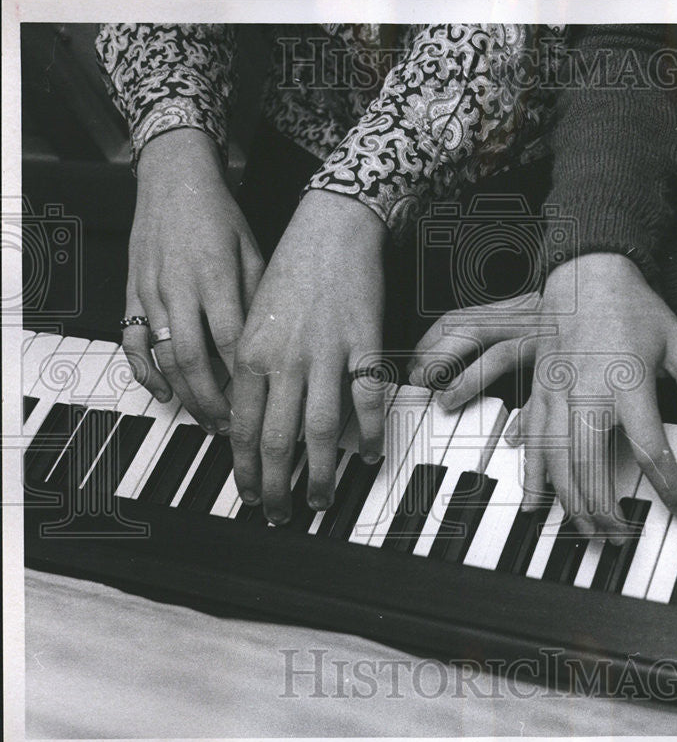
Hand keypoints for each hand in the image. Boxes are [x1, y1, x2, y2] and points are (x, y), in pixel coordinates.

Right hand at [123, 128, 263, 431]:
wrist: (172, 179)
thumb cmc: (219, 215)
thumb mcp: (253, 250)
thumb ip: (257, 297)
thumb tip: (268, 346)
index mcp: (217, 277)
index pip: (232, 341)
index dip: (245, 381)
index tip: (261, 408)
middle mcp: (181, 288)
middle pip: (196, 360)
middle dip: (214, 401)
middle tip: (232, 430)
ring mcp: (152, 293)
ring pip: (165, 357)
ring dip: (186, 395)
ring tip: (208, 420)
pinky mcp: (132, 294)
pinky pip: (133, 342)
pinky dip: (145, 372)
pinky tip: (164, 393)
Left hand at [231, 190, 388, 523]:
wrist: (331, 228)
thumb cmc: (292, 272)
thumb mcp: (254, 320)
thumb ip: (253, 371)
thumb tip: (256, 421)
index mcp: (251, 353)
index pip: (241, 427)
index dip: (244, 469)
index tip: (249, 495)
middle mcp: (285, 359)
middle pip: (277, 439)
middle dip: (276, 486)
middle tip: (280, 513)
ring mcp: (327, 354)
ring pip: (321, 431)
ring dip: (320, 473)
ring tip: (320, 498)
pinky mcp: (366, 346)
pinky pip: (368, 402)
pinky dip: (371, 434)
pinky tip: (371, 454)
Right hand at [411, 254, 676, 536]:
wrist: (587, 269)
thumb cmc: (637, 307)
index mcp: (628, 380)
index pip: (650, 447)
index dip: (667, 485)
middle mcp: (587, 389)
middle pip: (591, 466)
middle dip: (606, 509)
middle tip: (621, 537)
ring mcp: (557, 390)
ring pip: (556, 460)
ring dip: (570, 501)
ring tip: (587, 529)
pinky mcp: (538, 389)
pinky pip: (531, 440)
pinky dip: (532, 474)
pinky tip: (535, 500)